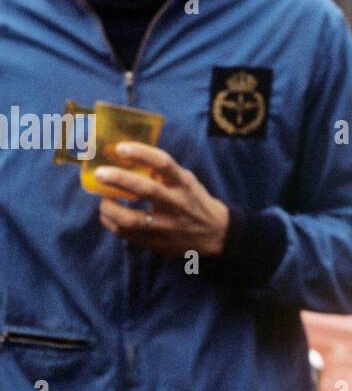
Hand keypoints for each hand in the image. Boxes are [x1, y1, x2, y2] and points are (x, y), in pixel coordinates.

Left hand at [93, 142, 230, 258]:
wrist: (213, 233)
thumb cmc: (193, 200)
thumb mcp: (186, 182)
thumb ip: (164, 173)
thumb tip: (129, 160)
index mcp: (184, 183)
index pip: (164, 163)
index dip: (142, 153)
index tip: (121, 148)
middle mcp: (176, 203)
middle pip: (146, 190)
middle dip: (120, 180)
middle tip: (100, 173)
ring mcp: (166, 225)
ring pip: (132, 219)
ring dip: (110, 208)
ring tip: (103, 199)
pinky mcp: (156, 243)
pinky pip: (126, 234)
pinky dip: (111, 222)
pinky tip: (108, 214)